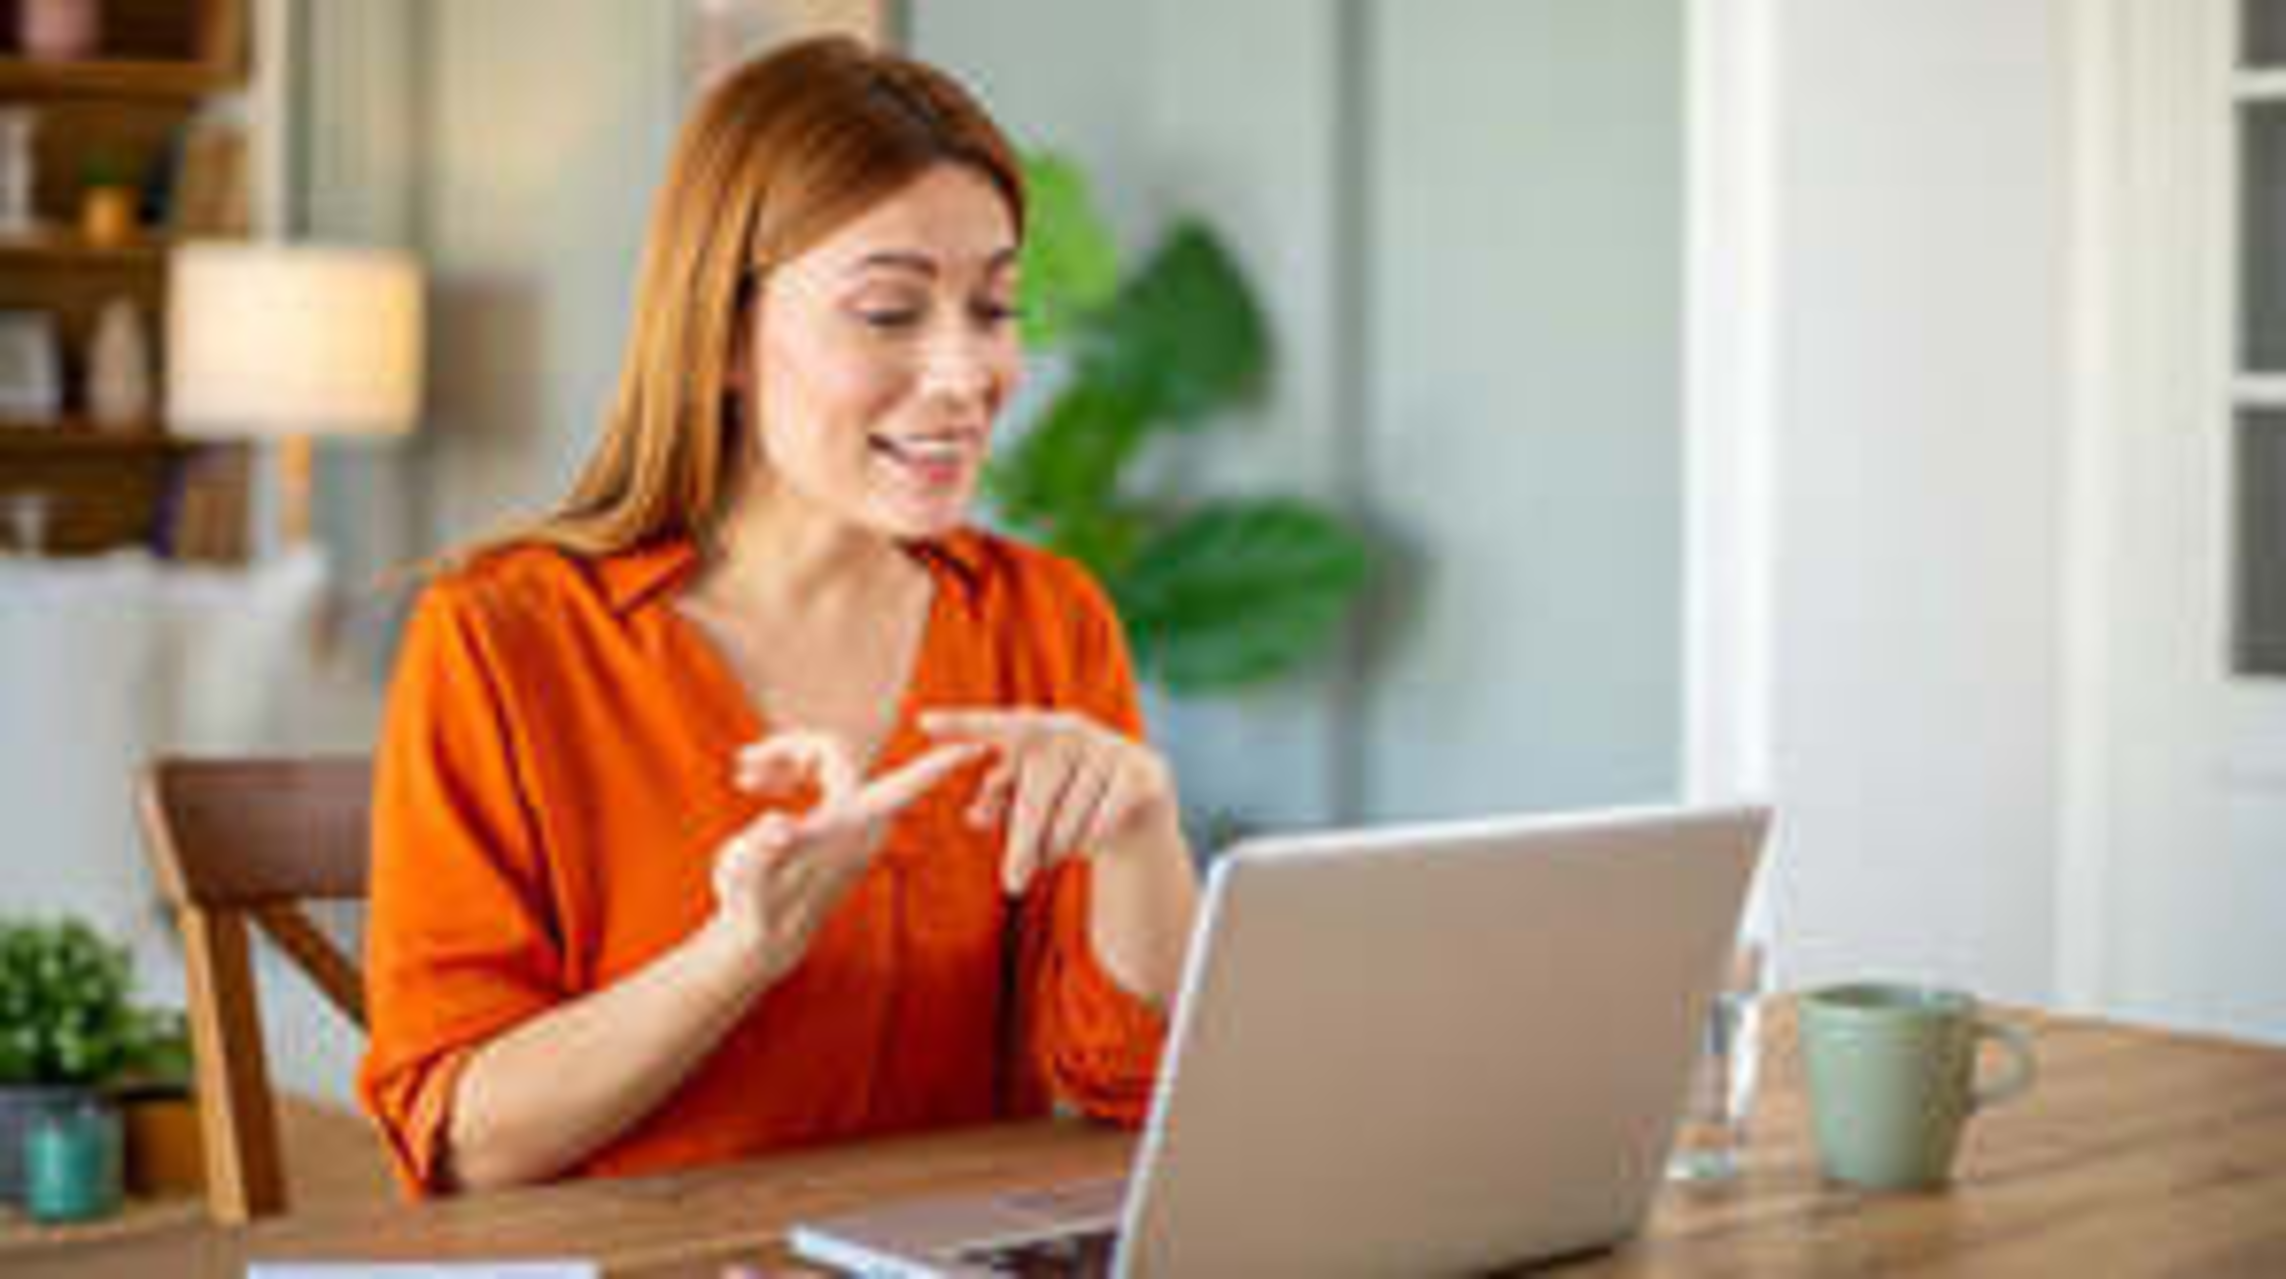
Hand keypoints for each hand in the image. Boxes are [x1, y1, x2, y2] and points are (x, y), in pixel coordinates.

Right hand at [709, 731, 982, 977]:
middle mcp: (862, 822)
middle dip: (792, 749)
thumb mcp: (747, 875)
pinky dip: (788, 772)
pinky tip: (753, 785)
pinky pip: (823, 777)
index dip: (937, 765)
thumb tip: (778, 826)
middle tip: (743, 764)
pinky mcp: (838, 825)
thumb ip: (762, 848)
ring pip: (828, 763)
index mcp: (852, 827)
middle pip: (837, 754)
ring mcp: (852, 822)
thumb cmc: (755, 906)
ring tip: (744, 777)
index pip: (905, 784)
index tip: (979, 746)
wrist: (761, 937)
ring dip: (785, 761)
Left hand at [921, 709, 1177, 895]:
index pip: (996, 728)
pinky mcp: (1143, 774)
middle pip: (1035, 798)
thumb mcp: (1028, 803)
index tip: (922, 720)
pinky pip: (1101, 825)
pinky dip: (1091, 844)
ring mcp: (1111, 748)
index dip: (962, 725)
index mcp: (1037, 729)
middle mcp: (1074, 729)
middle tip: (1012, 883)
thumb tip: (975, 816)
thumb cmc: (1065, 802)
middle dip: (1022, 845)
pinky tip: (1093, 842)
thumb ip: (996, 804)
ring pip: (1069, 820)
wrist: (1137, 810)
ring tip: (1060, 850)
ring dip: (1059, 849)